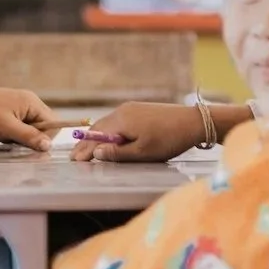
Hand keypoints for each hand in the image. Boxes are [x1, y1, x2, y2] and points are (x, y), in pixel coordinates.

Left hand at [0, 73, 57, 150]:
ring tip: (3, 135)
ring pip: (30, 130)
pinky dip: (11, 134)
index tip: (29, 145)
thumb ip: (29, 136)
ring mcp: (20, 107)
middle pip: (42, 127)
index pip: (53, 124)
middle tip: (13, 140)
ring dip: (18, 137)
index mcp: (33, 103)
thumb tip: (48, 146)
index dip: (44, 138)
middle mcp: (30, 103)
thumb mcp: (7, 127)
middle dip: (30, 138)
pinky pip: (19, 128)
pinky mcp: (11, 112)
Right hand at [72, 101, 211, 162]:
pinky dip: (107, 131)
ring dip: (96, 136)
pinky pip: (117, 120)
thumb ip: (117, 154)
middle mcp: (122, 111)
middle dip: (86, 143)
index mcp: (120, 121)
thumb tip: (95, 153)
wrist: (193, 121)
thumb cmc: (168, 140)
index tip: (74, 161)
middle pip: (98, 128)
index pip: (95, 137)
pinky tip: (107, 137)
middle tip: (75, 156)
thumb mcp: (142, 152)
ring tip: (87, 148)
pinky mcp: (139, 109)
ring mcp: (131, 108)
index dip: (84, 150)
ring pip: (107, 123)